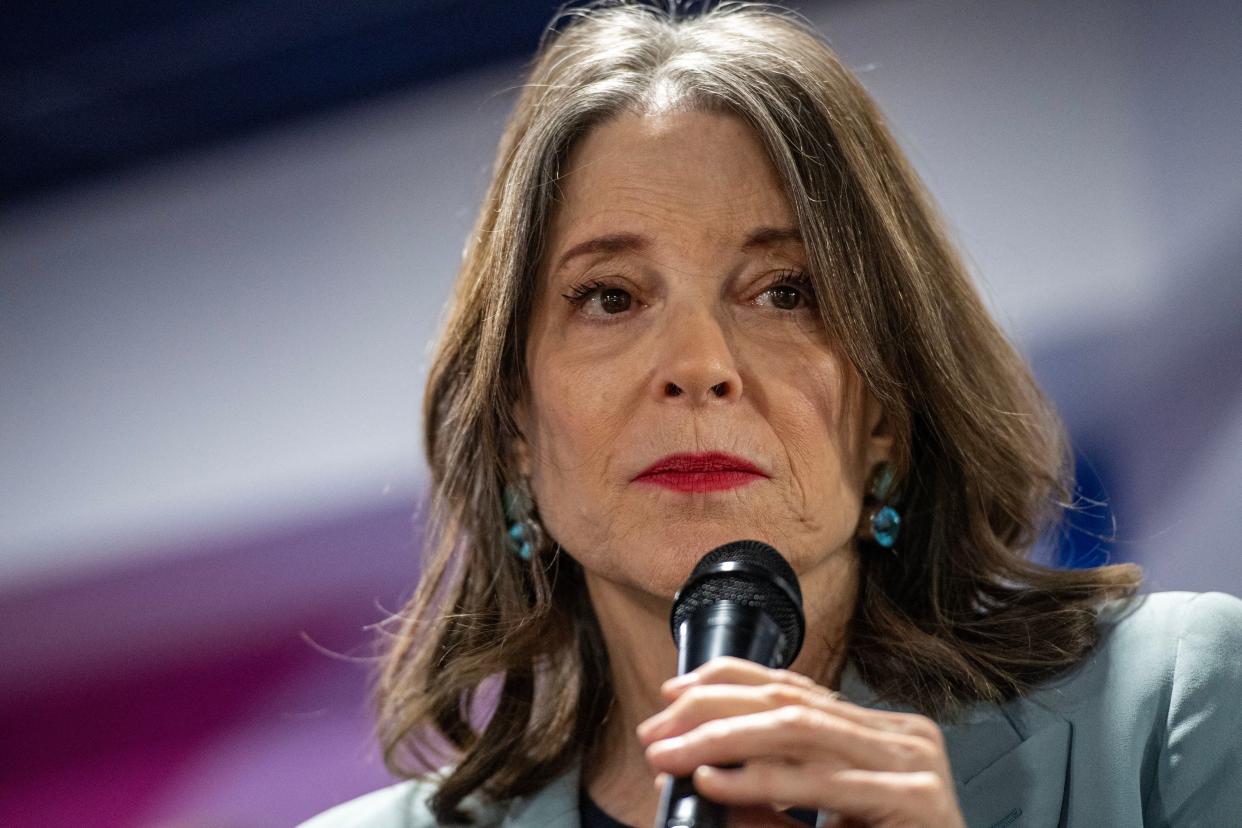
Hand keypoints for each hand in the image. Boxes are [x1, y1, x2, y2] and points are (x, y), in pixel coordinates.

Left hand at [637, 656, 965, 827]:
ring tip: (672, 755)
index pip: (794, 687)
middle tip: (656, 731)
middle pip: (789, 702)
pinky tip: (714, 783)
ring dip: (721, 740)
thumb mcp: (817, 822)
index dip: (728, 681)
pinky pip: (820, 783)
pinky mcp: (914, 797)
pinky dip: (758, 781)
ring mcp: (912, 761)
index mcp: (879, 733)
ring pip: (799, 730)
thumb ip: (766, 801)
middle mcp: (900, 735)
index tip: (671, 691)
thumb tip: (696, 774)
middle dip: (711, 710)